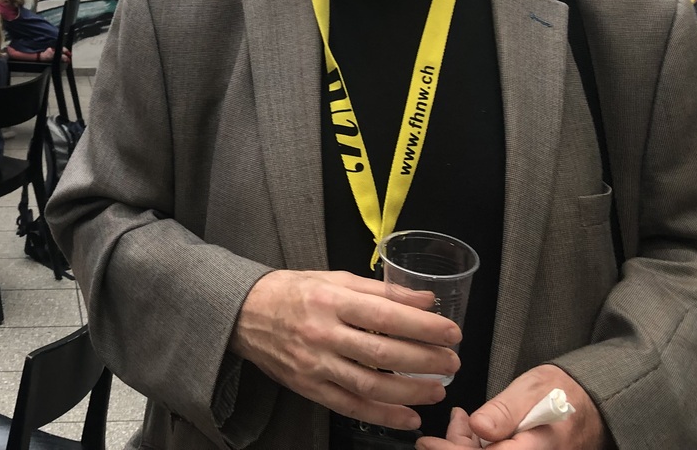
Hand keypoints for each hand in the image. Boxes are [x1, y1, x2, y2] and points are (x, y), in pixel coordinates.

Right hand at [230, 270, 459, 431]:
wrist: (244, 313)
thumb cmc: (292, 291)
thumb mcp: (333, 279)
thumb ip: (380, 290)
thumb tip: (425, 300)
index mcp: (329, 300)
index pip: (385, 315)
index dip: (422, 326)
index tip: (451, 332)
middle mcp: (322, 333)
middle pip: (382, 352)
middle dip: (424, 360)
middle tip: (452, 362)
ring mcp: (314, 364)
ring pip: (369, 384)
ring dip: (410, 391)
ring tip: (437, 390)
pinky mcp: (309, 387)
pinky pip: (350, 405)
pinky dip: (382, 414)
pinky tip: (408, 416)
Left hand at [416, 365, 610, 449]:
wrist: (593, 403)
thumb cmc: (564, 391)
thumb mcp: (533, 389)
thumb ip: (506, 410)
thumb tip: (478, 426)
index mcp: (539, 448)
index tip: (429, 444)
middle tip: (430, 440)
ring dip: (463, 448)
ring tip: (455, 425)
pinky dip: (478, 447)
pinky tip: (470, 431)